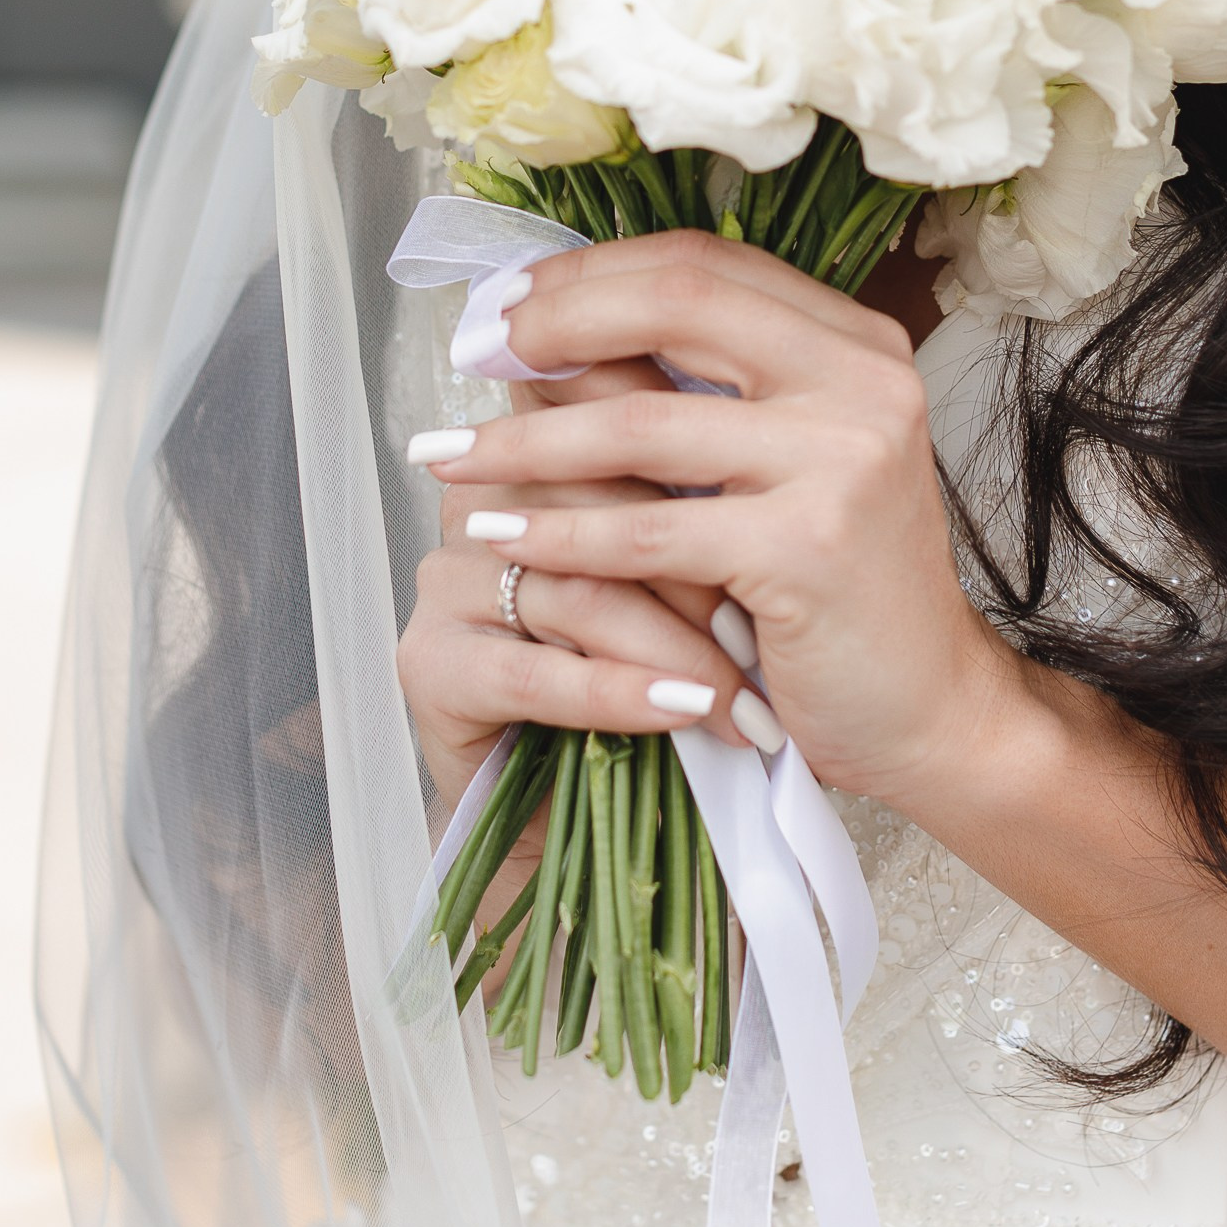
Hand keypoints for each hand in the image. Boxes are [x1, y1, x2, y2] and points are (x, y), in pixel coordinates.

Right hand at [398, 351, 765, 817]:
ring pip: (574, 585)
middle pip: (597, 497)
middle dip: (697, 567)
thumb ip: (714, 488)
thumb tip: (797, 427)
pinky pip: (533, 671)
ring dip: (673, 644)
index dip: (693, 452)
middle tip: (774, 620)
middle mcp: (485, 495)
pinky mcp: (429, 662)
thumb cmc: (665, 671)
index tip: (777, 502)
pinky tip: (680, 710)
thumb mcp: (705, 568)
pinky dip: (618, 692)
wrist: (602, 818)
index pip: (611, 408)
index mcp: (546, 446)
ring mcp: (448, 577)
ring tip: (743, 693)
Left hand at [405, 229, 1034, 818]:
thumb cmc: (836, 587)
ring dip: (525, 440)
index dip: (594, 272)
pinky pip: (646, 531)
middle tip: (472, 351)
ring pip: (640, 424)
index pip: (706, 263)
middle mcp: (863, 380)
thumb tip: (545, 332)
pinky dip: (558, 533)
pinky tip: (499, 535)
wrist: (926, 710)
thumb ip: (702, 391)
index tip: (510, 300)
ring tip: (446, 456)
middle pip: (675, 303)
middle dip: (554, 322)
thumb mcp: (782, 460)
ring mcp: (843, 461)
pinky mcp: (807, 550)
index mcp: (857, 342)